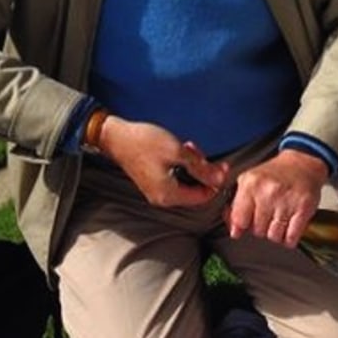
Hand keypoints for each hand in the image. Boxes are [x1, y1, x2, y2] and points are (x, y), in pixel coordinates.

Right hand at [97, 115, 229, 206]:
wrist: (116, 137)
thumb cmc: (144, 143)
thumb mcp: (177, 152)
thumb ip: (201, 168)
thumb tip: (221, 179)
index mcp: (169, 195)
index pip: (203, 197)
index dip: (215, 181)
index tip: (221, 164)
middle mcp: (163, 199)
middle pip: (195, 190)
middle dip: (202, 170)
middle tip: (198, 150)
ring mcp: (157, 192)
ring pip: (186, 183)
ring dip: (192, 166)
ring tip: (188, 147)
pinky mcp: (153, 182)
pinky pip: (176, 179)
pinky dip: (182, 166)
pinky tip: (180, 151)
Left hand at [226, 149, 328, 246]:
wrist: (302, 163)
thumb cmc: (275, 174)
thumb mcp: (249, 181)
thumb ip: (237, 205)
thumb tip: (234, 231)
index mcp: (251, 184)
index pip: (239, 220)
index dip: (242, 224)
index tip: (246, 222)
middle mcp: (268, 192)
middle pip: (257, 230)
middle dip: (261, 226)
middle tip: (268, 214)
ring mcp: (287, 201)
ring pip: (274, 236)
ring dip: (276, 232)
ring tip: (279, 218)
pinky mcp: (304, 209)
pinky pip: (291, 237)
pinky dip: (290, 236)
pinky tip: (290, 225)